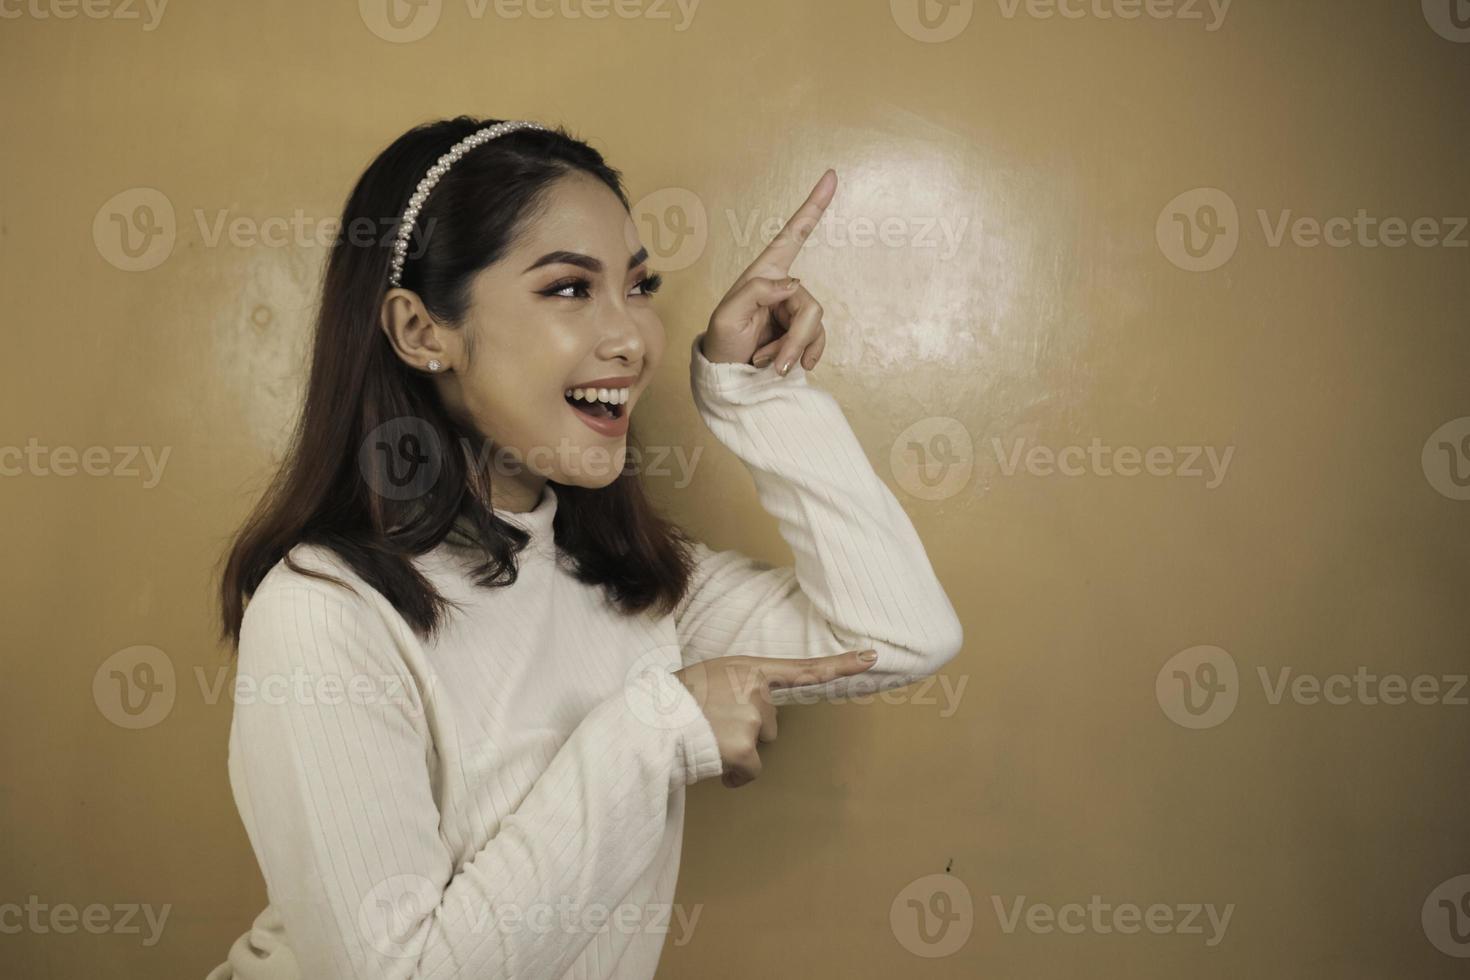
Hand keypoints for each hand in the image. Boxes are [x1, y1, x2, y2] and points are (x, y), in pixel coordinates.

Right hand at [673, 649, 876, 788]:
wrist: (651, 720)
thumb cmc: (674, 701)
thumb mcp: (711, 676)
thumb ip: (737, 687)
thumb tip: (750, 720)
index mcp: (749, 669)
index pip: (804, 668)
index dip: (842, 664)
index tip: (873, 658)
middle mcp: (756, 691)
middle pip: (769, 722)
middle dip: (746, 729)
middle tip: (712, 723)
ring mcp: (751, 720)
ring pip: (758, 745)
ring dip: (737, 749)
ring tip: (706, 737)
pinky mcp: (742, 749)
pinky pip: (750, 771)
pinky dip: (734, 774)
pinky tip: (712, 762)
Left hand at [701, 169, 836, 375]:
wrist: (728, 375)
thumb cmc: (722, 343)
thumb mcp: (727, 317)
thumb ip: (758, 292)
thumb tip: (793, 285)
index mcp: (765, 274)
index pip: (793, 235)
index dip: (813, 206)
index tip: (831, 176)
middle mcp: (784, 288)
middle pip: (811, 307)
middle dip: (794, 340)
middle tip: (771, 362)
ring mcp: (794, 310)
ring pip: (815, 328)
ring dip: (792, 352)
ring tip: (768, 364)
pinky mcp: (802, 332)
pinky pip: (818, 341)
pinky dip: (803, 357)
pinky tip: (788, 368)